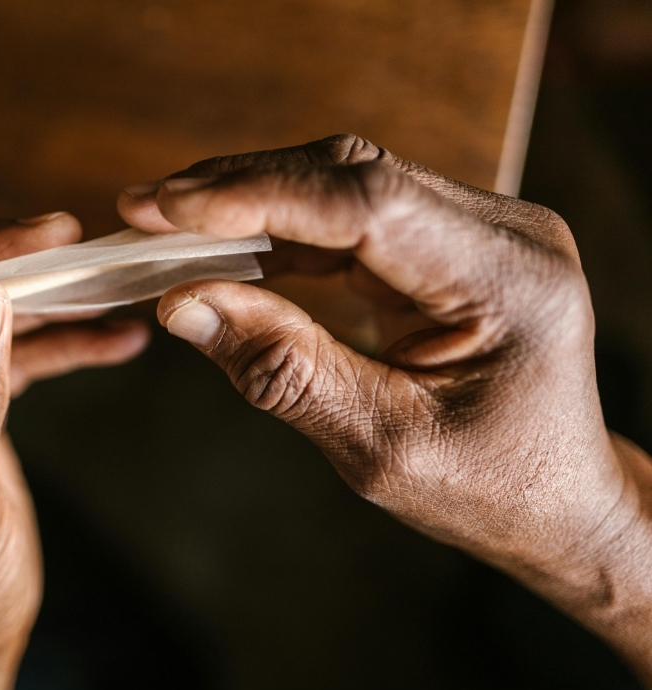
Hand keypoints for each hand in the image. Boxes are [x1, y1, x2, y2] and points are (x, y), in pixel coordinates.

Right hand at [119, 135, 651, 684]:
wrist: (558, 502)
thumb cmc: (490, 490)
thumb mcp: (382, 448)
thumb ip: (286, 371)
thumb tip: (183, 303)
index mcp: (507, 278)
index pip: (366, 202)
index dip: (257, 195)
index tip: (165, 209)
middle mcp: (499, 234)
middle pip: (349, 175)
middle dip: (239, 188)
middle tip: (143, 210)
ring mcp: (473, 231)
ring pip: (340, 184)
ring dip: (249, 202)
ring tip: (165, 226)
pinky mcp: (442, 245)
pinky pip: (344, 216)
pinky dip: (275, 229)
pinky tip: (219, 246)